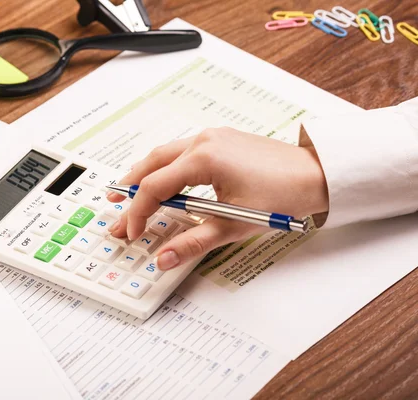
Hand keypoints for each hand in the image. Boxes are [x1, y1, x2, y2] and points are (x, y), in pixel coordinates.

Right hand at [106, 127, 328, 270]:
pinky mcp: (221, 140)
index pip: (154, 187)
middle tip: (112, 203)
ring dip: (145, 173)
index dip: (139, 213)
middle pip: (152, 164)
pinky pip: (181, 151)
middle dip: (129, 186)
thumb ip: (192, 242)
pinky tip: (162, 178)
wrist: (317, 175)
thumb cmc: (283, 194)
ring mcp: (212, 137)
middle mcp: (203, 141)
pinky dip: (165, 167)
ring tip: (127, 188)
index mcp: (203, 158)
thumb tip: (164, 258)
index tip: (133, 232)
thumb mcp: (233, 224)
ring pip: (164, 154)